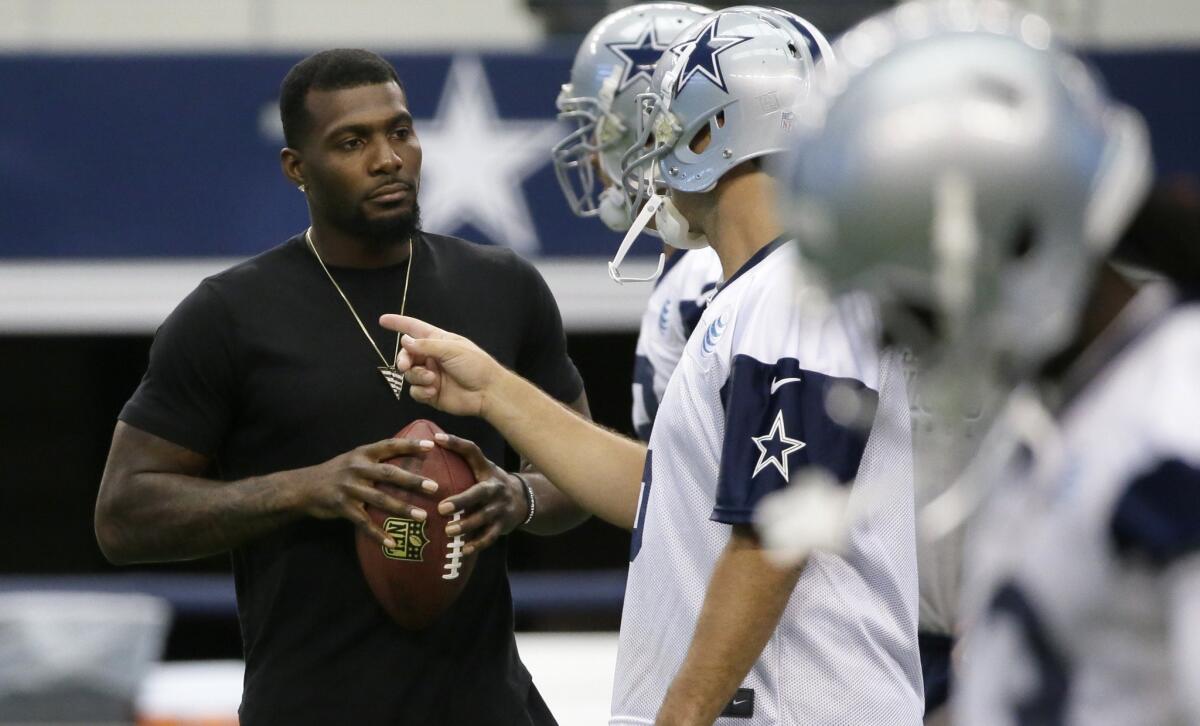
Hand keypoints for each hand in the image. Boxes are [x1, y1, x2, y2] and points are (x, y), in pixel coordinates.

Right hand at [291, 438, 438, 548]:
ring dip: (402, 508)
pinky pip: (363, 522)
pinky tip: (392, 543)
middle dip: (413, 480)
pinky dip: (378, 534)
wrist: (304, 487)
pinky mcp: (342, 507)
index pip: (390, 445)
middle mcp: (357, 468)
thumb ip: (376, 458)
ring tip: (422, 516)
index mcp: (363, 454)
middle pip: (389, 473)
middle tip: (434, 487)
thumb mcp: (354, 458)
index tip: (431, 445)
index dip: (410, 445)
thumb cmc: (336, 472)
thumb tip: (407, 457)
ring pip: (380, 499)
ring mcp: (349, 488)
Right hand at [379, 315, 503, 416]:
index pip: (414, 328)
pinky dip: (421, 391)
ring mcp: (430, 375)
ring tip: (432, 380)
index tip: (383, 320)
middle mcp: (431, 356)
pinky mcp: (430, 393)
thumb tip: (404, 340)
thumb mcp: (451, 349)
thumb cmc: (475, 365)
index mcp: (438, 340)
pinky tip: (433, 391)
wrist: (487, 392)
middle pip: (406, 355)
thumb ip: (426, 345)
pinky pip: (415, 391)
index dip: (399, 324)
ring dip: (417, 376)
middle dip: (403, 359)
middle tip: (404, 366)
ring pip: (409, 374)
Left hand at [433, 433, 527, 555]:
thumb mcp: (483, 467)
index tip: (437, 439)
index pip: (472, 452)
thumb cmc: (491, 482)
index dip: (456, 443)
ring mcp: (500, 508)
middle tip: (442, 508)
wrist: (523, 499)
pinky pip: (490, 537)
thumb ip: (463, 457)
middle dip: (462, 501)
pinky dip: (477, 544)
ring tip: (449, 531)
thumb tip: (434, 438)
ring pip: (484, 518)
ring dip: (467, 525)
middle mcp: (495, 488)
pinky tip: (464, 550)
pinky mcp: (502, 525)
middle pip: (480, 493)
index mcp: (487, 470)